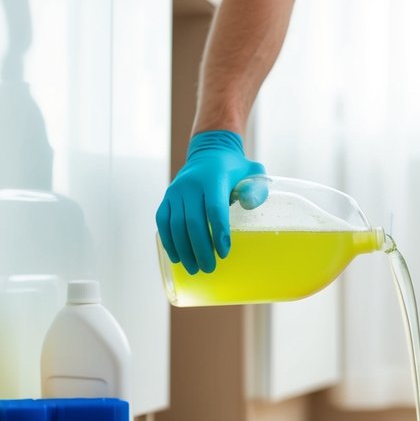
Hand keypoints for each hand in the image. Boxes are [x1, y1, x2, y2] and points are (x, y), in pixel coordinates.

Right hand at [156, 131, 264, 274]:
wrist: (209, 152)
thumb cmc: (235, 168)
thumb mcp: (252, 172)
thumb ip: (257, 187)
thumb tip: (250, 205)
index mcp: (213, 178)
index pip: (214, 208)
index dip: (218, 232)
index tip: (224, 253)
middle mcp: (191, 185)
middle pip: (193, 222)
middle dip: (200, 249)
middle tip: (209, 268)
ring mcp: (176, 191)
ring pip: (176, 225)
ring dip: (184, 250)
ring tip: (194, 269)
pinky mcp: (167, 197)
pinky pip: (162, 221)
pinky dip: (168, 240)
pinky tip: (177, 257)